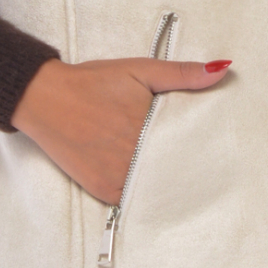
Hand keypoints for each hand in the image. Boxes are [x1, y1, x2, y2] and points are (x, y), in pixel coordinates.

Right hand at [11, 55, 231, 202]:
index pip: (191, 146)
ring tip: (188, 180)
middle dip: (190, 168)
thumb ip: (181, 73)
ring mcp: (118, 177)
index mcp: (149, 126)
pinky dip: (145, 192)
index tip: (220, 151)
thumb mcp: (140, 70)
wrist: (44, 98)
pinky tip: (156, 185)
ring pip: (157, 187)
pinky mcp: (104, 190)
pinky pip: (134, 198)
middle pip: (175, 169)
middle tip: (212, 171)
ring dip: (169, 182)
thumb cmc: (93, 82)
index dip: (205, 149)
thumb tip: (223, 69)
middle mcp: (134, 156)